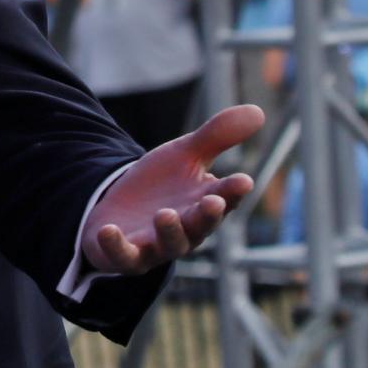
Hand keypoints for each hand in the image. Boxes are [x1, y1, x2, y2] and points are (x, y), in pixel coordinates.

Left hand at [82, 104, 264, 276]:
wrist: (119, 209)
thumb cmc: (161, 184)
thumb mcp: (184, 155)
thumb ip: (217, 136)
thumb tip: (258, 111)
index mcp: (203, 203)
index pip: (224, 198)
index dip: (233, 191)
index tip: (243, 181)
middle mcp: (186, 229)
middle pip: (201, 225)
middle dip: (207, 216)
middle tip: (213, 202)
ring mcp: (156, 245)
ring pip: (169, 244)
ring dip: (169, 231)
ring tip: (165, 214)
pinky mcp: (126, 255)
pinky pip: (123, 256)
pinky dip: (116, 246)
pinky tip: (108, 231)